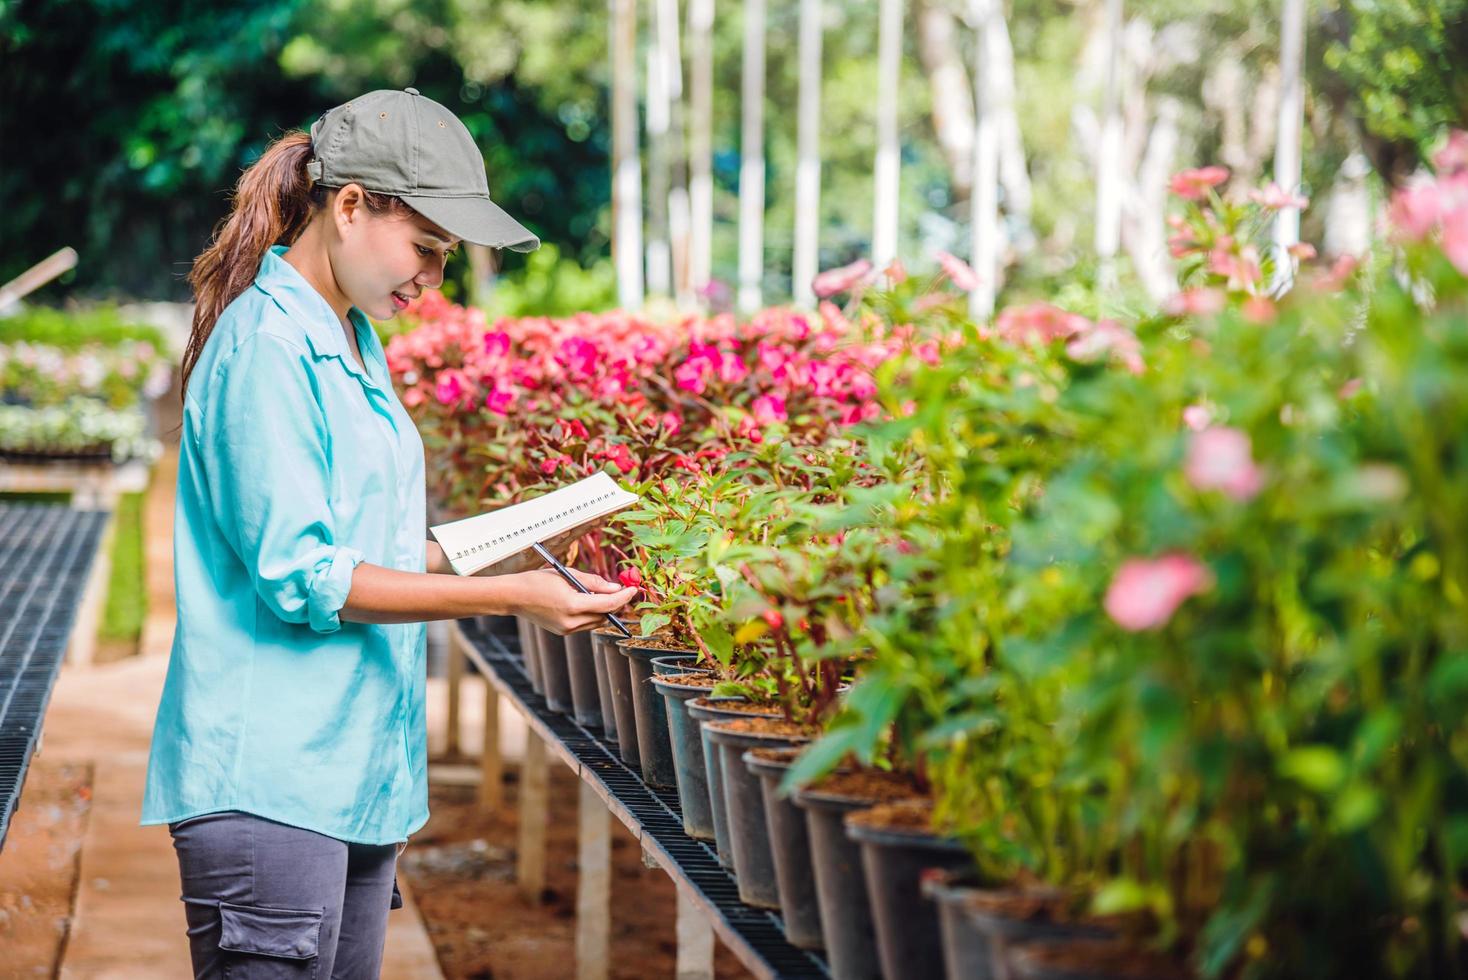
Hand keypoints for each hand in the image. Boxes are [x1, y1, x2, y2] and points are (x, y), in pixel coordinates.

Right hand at [499, 568, 637, 634]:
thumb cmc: (538, 581)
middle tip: (620, 589)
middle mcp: (571, 621)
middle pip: (605, 616)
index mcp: (572, 605)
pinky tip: (586, 602)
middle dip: (615, 604)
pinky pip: (585, 624)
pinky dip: (591, 614)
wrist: (514, 596)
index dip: (624, 597)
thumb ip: (594, 582)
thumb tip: (616, 588)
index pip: (608, 604)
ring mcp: (567, 629)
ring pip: (596, 622)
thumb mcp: (568, 574)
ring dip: (603, 610)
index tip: (634, 589)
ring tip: (600, 594)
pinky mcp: (563, 632)